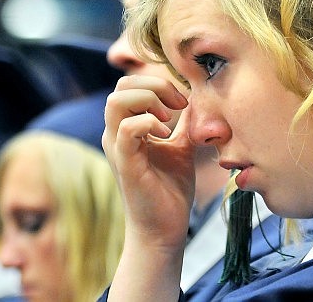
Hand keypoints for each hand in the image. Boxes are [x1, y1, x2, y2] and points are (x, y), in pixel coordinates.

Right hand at [102, 74, 194, 248]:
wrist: (165, 229)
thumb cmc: (170, 190)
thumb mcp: (181, 147)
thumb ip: (184, 123)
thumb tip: (196, 99)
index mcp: (127, 127)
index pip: (129, 85)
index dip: (157, 83)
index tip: (183, 100)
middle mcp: (116, 134)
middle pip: (121, 86)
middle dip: (154, 85)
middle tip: (177, 104)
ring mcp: (117, 147)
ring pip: (117, 101)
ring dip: (148, 100)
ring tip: (168, 118)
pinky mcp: (124, 162)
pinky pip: (126, 128)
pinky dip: (149, 122)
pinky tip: (166, 134)